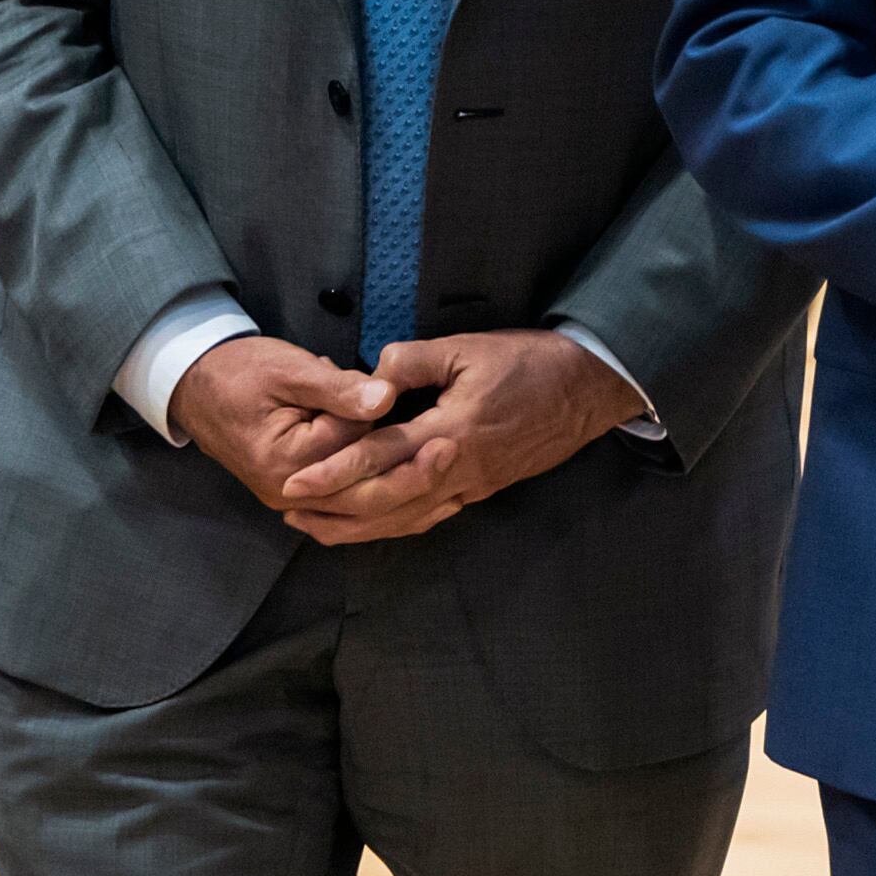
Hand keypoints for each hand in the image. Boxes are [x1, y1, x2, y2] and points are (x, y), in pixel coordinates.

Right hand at [168, 334, 394, 513]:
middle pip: (360, 460)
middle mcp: (291, 494)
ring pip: (353, 469)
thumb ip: (340, 388)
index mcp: (288, 465)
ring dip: (347, 432)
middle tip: (324, 392)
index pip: (359, 435)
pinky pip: (337, 475)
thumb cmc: (240, 372)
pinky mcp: (295, 493)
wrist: (197, 386)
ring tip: (316, 405)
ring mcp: (293, 500)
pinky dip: (338, 444)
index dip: (357, 401)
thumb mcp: (291, 370)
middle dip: (355, 420)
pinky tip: (319, 422)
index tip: (330, 380)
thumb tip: (387, 397)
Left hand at [273, 330, 645, 544]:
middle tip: (288, 510)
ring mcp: (471, 485)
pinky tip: (372, 525)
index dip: (332, 471)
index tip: (293, 482)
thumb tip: (372, 373)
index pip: (379, 456)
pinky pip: (431, 516)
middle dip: (333, 510)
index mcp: (451, 430)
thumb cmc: (528, 362)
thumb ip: (415, 362)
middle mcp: (457, 468)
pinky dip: (395, 525)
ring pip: (406, 518)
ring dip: (358, 527)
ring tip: (316, 526)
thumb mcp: (469, 348)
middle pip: (385, 502)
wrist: (587, 389)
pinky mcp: (481, 490)